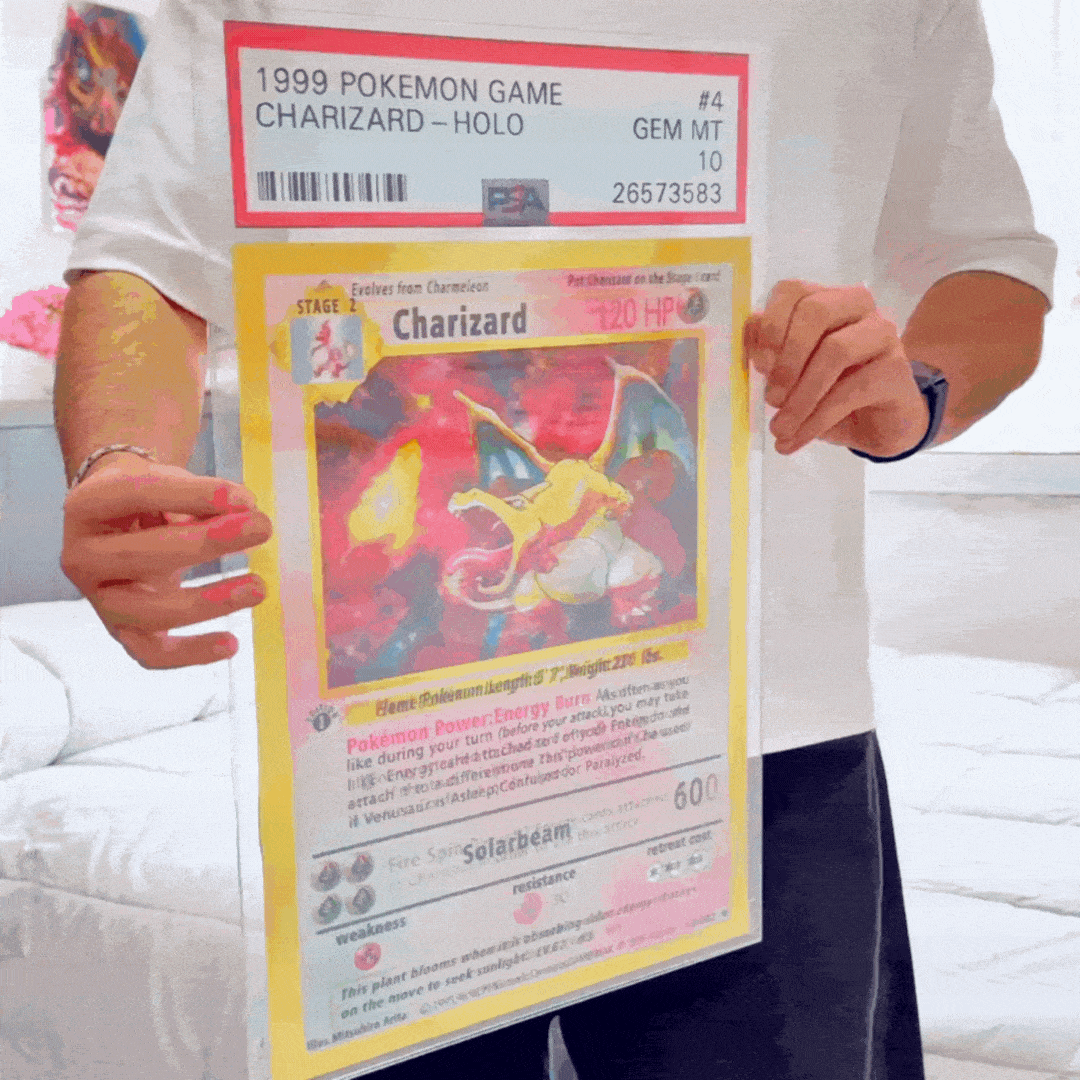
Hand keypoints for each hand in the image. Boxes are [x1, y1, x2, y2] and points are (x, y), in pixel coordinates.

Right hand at [61, 453, 272, 668]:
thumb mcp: (169, 482)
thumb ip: (202, 496)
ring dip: (208, 602)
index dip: (192, 496)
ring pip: (147, 611)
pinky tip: (232, 644)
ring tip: (258, 587)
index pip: (137, 495)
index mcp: (88, 505)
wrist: (119, 524)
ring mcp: (99, 599)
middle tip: (261, 528)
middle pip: (142, 554)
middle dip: (208, 542)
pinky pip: (151, 653)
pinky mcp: (121, 631)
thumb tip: (245, 510)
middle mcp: (83, 556)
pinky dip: (191, 653)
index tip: (245, 499)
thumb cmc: (150, 499)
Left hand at [744, 281, 929, 456]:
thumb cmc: (829, 393)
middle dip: (787, 358)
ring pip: (835, 351)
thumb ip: (769, 352)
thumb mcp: (792, 375)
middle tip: (771, 398)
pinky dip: (817, 419)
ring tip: (781, 427)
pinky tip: (798, 437)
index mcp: (826, 301)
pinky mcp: (896, 370)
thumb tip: (752, 339)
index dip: (771, 325)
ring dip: (801, 397)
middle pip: (817, 311)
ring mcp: (882, 335)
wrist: (878, 426)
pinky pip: (851, 391)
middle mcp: (858, 308)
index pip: (793, 291)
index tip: (758, 366)